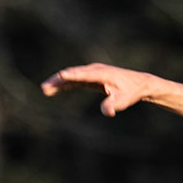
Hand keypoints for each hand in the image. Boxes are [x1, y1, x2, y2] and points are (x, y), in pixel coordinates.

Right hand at [39, 63, 157, 116]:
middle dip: (58, 80)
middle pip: (72, 73)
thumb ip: (113, 105)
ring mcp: (91, 72)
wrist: (138, 84)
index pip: (83, 74)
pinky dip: (64, 84)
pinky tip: (54, 90)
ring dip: (58, 82)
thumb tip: (107, 112)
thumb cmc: (130, 92)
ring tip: (44, 90)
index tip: (60, 77)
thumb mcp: (123, 100)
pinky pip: (75, 79)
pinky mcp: (90, 77)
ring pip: (71, 76)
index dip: (71, 76)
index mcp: (101, 74)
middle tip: (44, 88)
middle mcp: (94, 70)